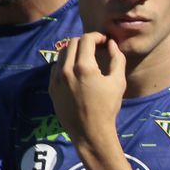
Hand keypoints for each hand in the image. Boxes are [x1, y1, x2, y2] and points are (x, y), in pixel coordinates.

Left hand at [50, 32, 126, 150]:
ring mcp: (56, 79)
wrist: (90, 131)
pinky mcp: (52, 87)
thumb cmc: (107, 107)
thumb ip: (117, 59)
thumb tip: (112, 44)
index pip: (86, 40)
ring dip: (74, 51)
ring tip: (85, 59)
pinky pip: (56, 67)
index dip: (97, 37)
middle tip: (96, 48)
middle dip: (85, 42)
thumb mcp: (118, 82)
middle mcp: (66, 70)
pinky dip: (66, 64)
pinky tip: (75, 72)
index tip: (104, 42)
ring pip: (62, 54)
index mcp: (84, 67)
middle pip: (72, 43)